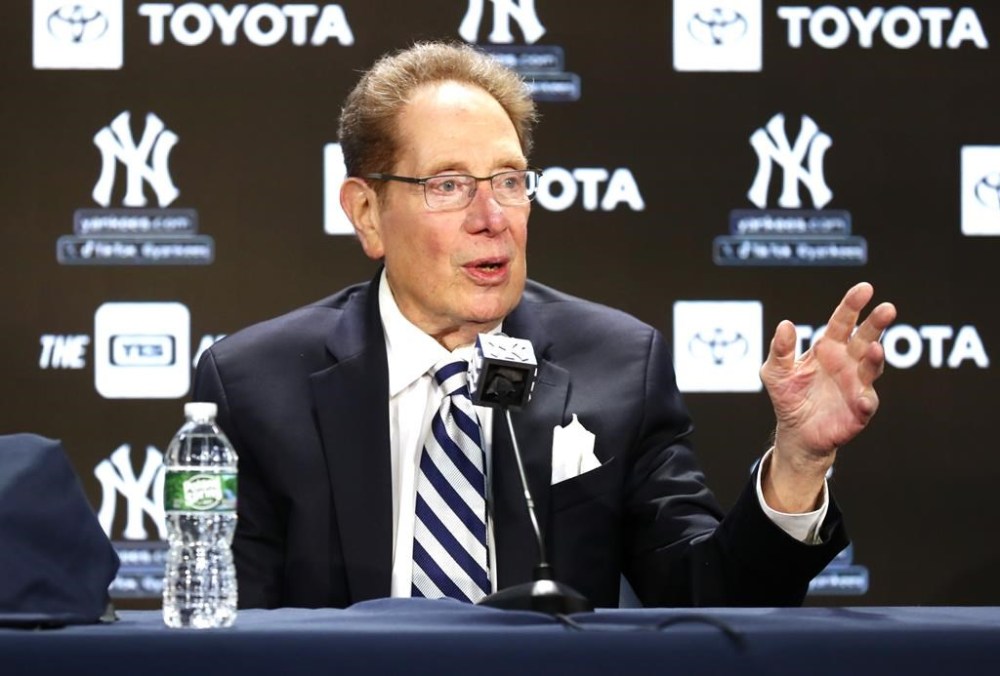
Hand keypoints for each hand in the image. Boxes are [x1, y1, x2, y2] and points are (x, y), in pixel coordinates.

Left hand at [759, 282, 896, 511]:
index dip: (853, 305)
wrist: (796, 433)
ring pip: (871, 367)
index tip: (865, 289)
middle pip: (865, 338)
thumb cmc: (789, 397)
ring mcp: (857, 384)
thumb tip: (785, 324)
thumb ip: (780, 350)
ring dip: (874, 358)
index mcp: (828, 348)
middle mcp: (847, 362)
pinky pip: (867, 403)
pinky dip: (866, 399)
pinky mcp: (860, 409)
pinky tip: (862, 398)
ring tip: (874, 350)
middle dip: (876, 324)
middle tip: (887, 308)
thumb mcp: (775, 372)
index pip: (842, 322)